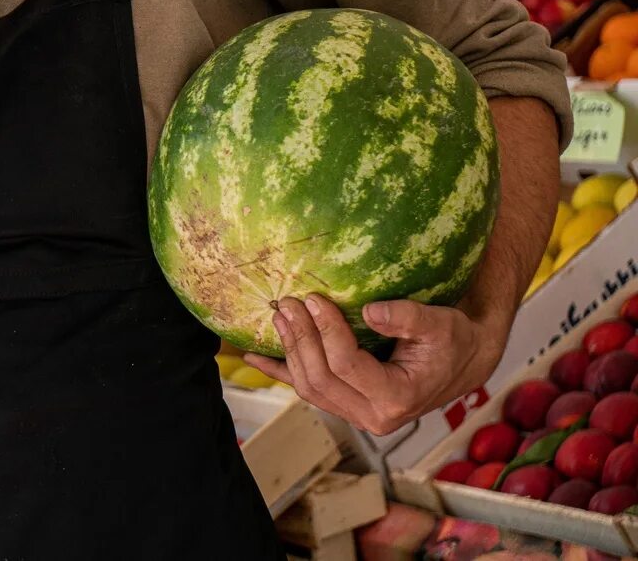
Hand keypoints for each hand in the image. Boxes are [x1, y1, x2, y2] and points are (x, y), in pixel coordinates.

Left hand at [243, 294, 506, 435]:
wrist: (461, 360)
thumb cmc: (454, 340)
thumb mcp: (441, 324)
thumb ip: (408, 318)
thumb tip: (369, 312)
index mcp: (397, 398)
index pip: (347, 365)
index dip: (326, 331)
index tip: (315, 298)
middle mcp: (374, 416)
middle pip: (321, 378)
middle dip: (301, 338)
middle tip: (288, 302)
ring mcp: (357, 414)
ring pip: (309, 386)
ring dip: (290, 350)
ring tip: (279, 314)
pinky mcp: (345, 404)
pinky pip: (306, 389)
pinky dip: (279, 371)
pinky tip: (253, 356)